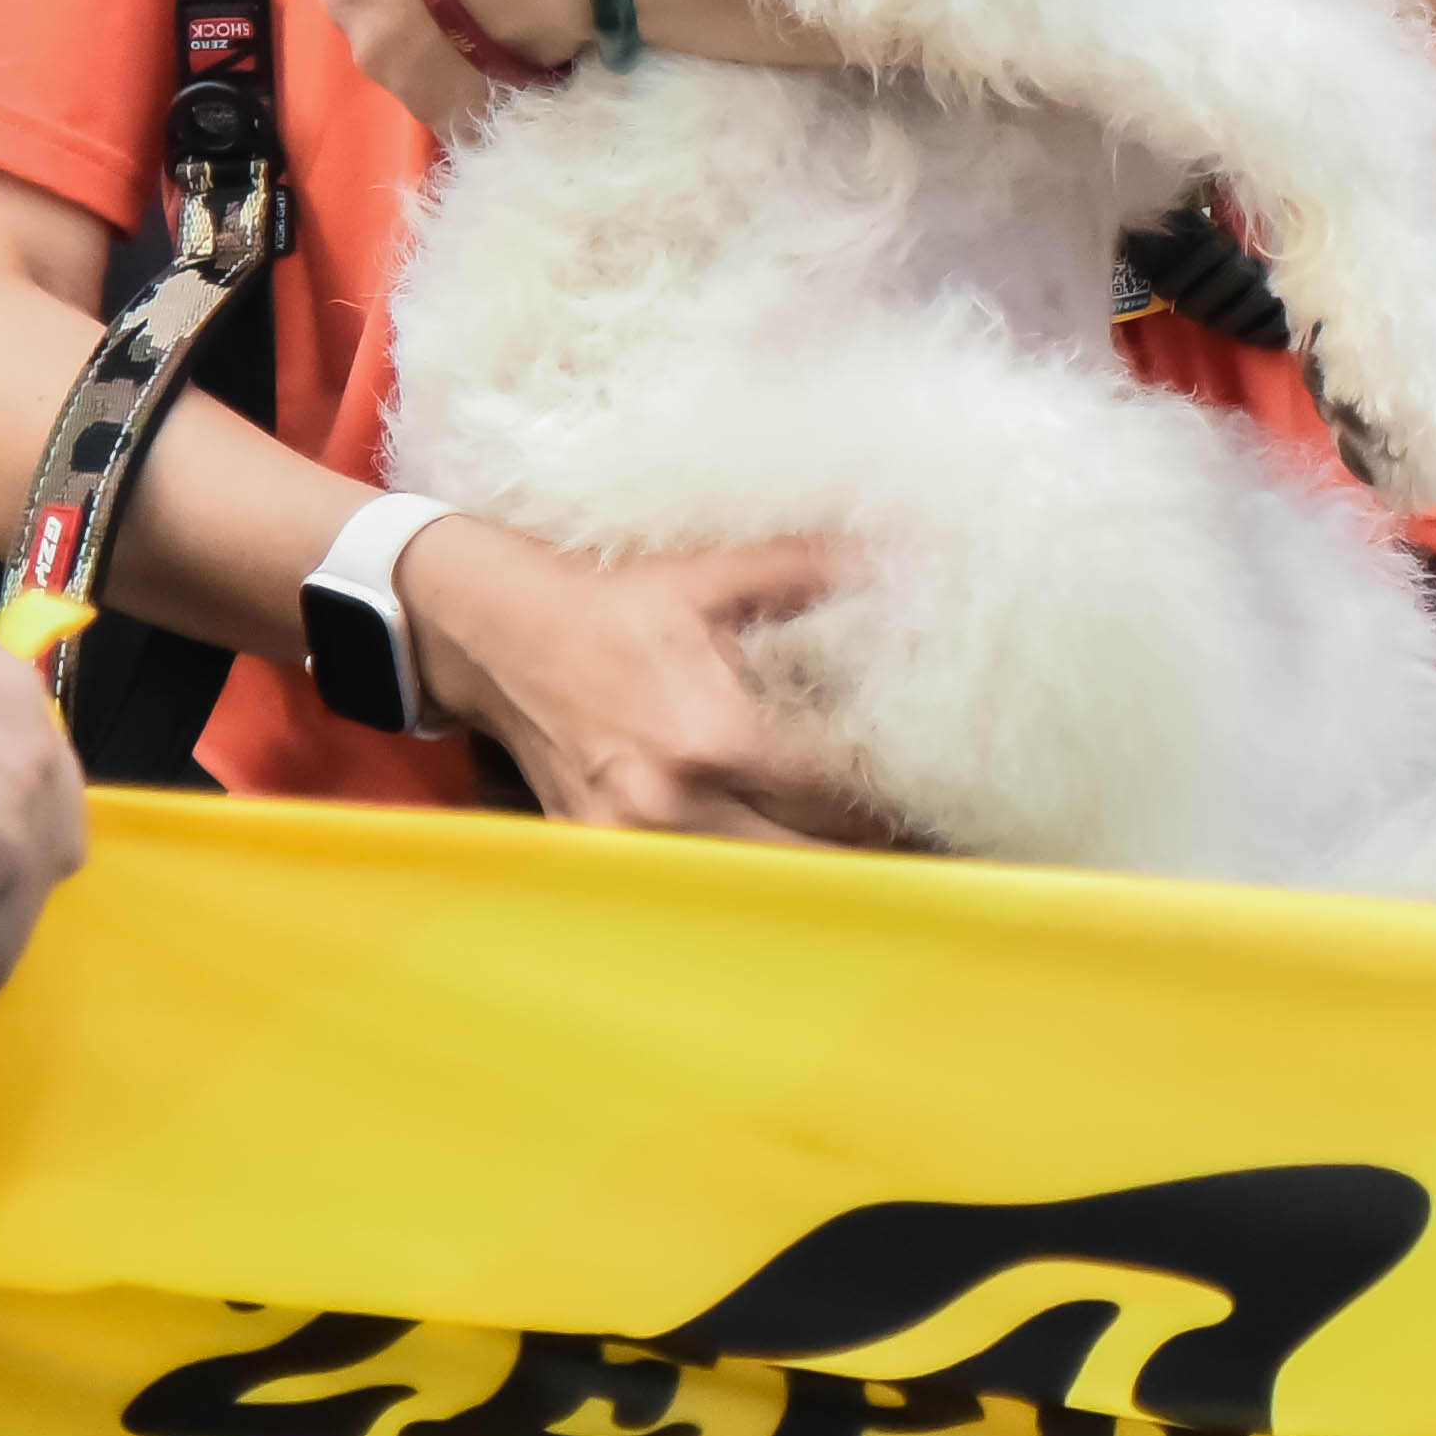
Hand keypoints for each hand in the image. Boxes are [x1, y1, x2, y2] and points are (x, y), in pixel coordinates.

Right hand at [397, 520, 893, 844]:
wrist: (499, 636)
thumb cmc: (611, 605)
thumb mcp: (714, 574)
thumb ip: (811, 567)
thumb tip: (900, 550)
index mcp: (711, 735)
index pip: (831, 795)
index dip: (886, 795)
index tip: (935, 790)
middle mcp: (670, 803)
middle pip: (799, 859)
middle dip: (859, 850)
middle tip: (914, 836)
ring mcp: (629, 841)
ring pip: (746, 884)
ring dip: (801, 872)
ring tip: (857, 853)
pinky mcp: (600, 856)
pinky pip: (686, 883)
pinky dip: (733, 876)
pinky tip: (772, 858)